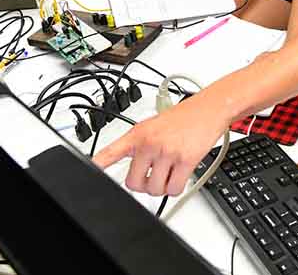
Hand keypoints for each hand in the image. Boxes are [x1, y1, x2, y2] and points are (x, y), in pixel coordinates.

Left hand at [93, 92, 231, 195]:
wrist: (209, 108)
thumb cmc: (183, 117)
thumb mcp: (152, 125)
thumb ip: (139, 145)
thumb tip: (130, 170)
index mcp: (137, 134)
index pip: (110, 153)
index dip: (97, 166)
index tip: (88, 174)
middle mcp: (149, 142)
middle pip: (134, 183)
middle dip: (144, 185)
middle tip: (153, 176)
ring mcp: (167, 151)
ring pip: (155, 189)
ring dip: (163, 187)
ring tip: (170, 171)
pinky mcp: (186, 160)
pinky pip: (174, 189)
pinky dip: (176, 188)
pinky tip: (180, 175)